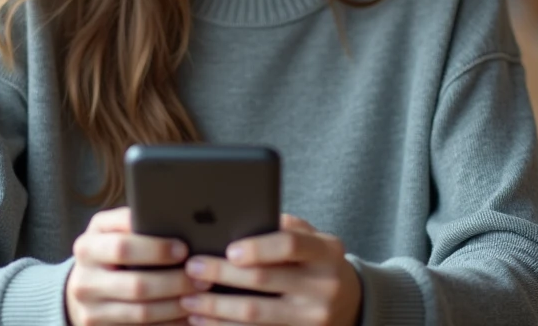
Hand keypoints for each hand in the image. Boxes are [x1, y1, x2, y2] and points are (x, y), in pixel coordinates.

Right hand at [66, 207, 195, 325]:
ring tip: (200, 295)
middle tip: (202, 278)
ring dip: (176, 305)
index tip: (183, 249)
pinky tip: (187, 314)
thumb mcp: (112, 230)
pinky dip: (169, 322)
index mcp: (87, 247)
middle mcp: (83, 281)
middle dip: (175, 281)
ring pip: (142, 312)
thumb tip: (175, 218)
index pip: (122, 248)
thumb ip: (132, 223)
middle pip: (136, 285)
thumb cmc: (109, 249)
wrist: (85, 285)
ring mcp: (90, 310)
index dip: (156, 249)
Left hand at [180, 215, 361, 325]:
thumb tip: (238, 221)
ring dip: (217, 307)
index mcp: (327, 252)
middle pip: (265, 280)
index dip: (258, 247)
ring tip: (189, 299)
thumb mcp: (312, 238)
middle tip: (192, 268)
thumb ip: (284, 227)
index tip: (228, 249)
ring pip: (256, 314)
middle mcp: (324, 286)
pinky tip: (203, 321)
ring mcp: (313, 318)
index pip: (290, 245)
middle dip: (222, 274)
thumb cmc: (317, 262)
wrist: (349, 303)